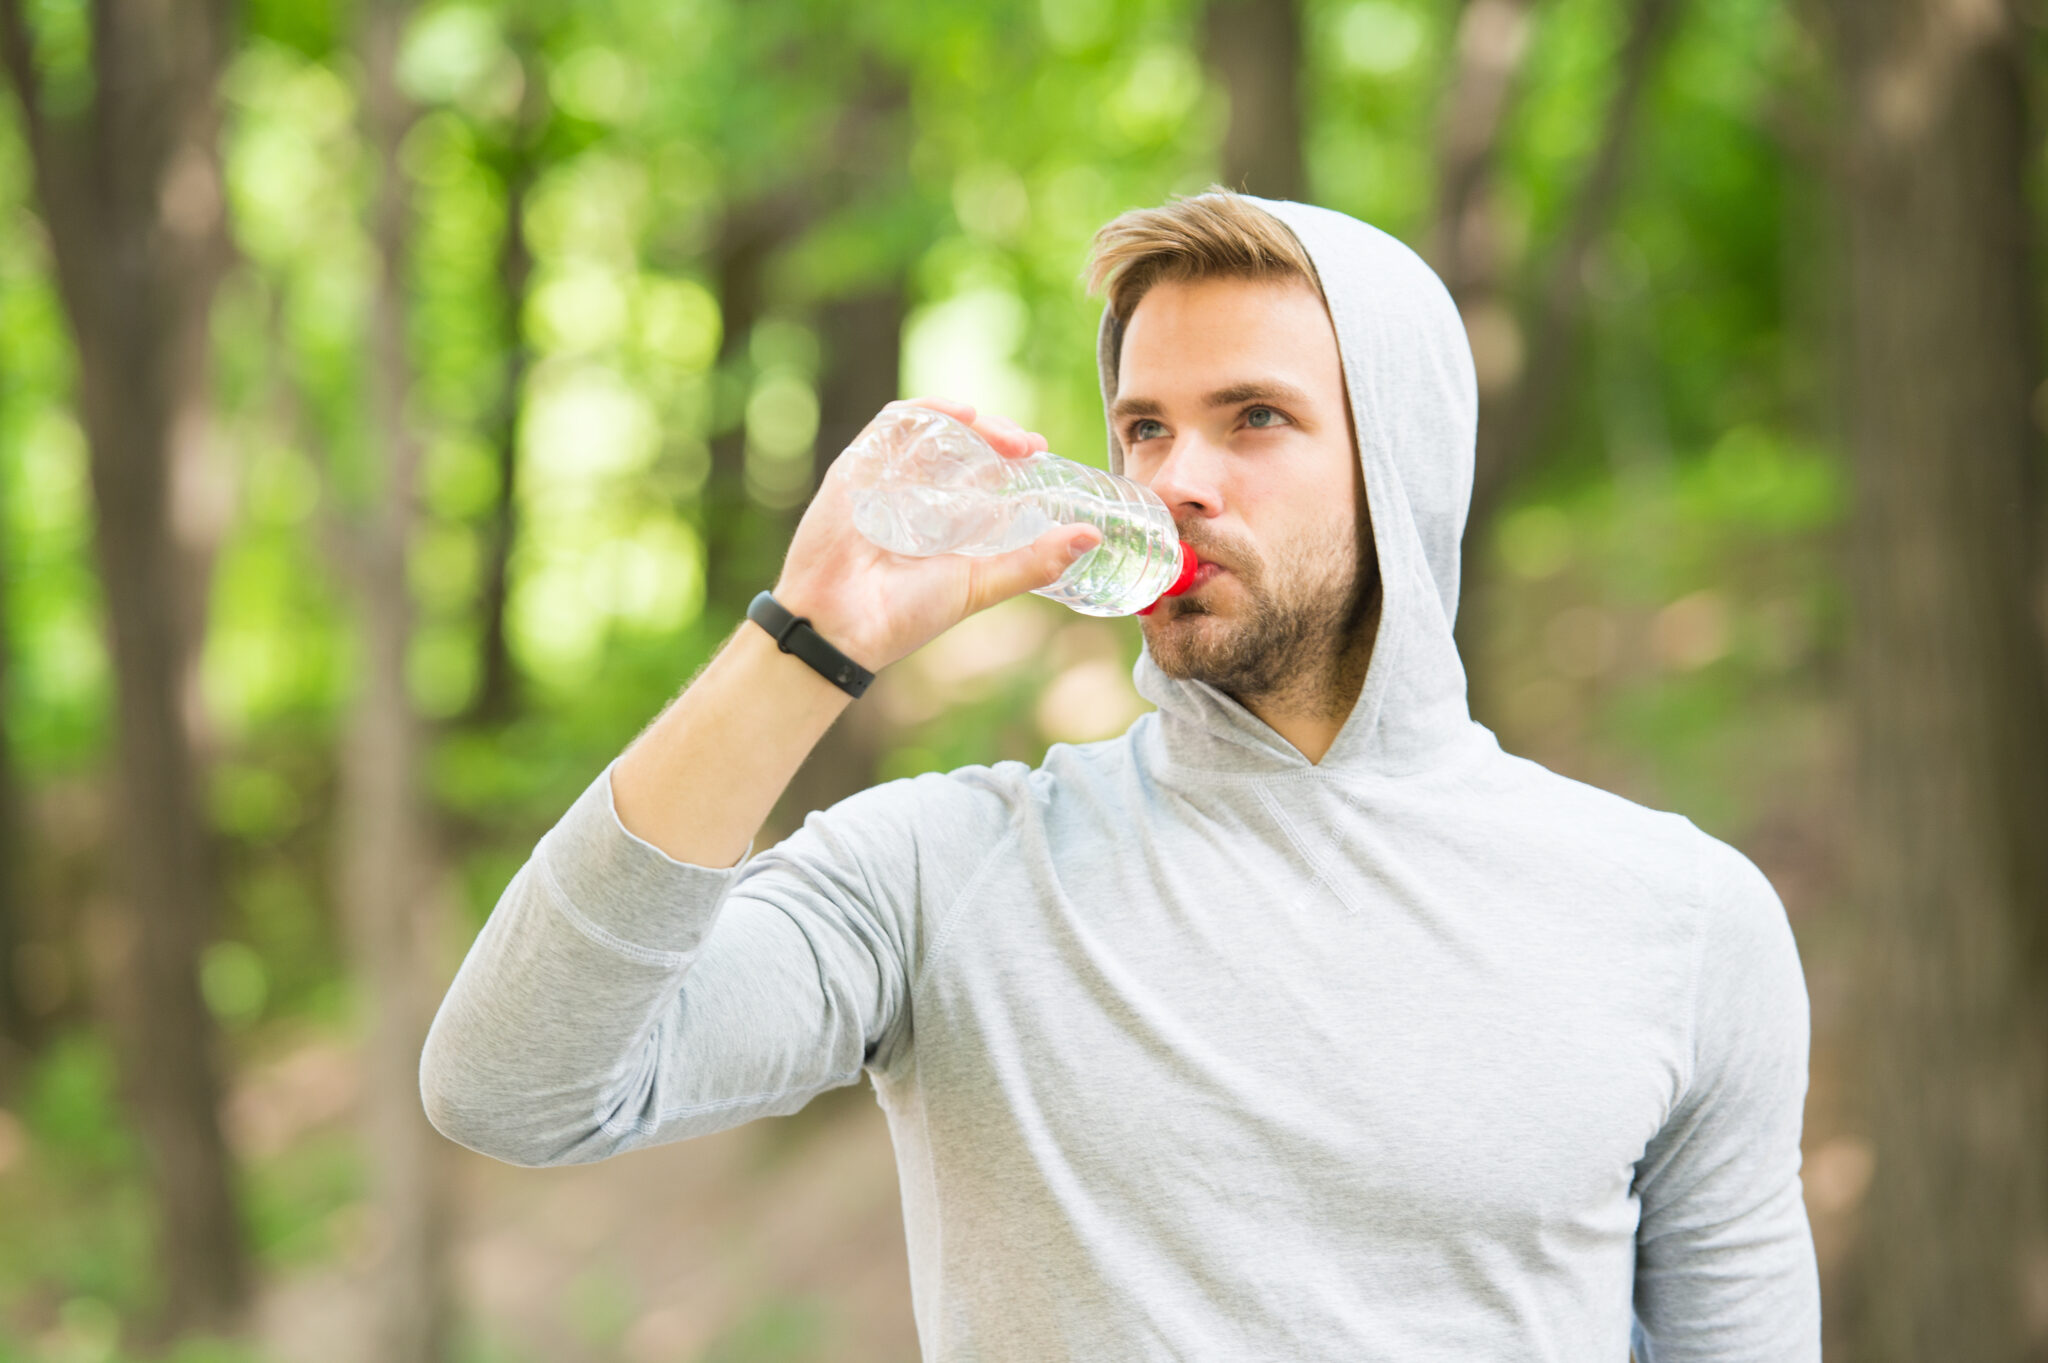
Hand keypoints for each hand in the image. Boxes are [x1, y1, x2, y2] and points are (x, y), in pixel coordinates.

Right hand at [771, 397, 1101, 670]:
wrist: (842, 627)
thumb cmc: (907, 613)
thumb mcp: (981, 584)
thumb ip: (1033, 562)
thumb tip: (1091, 537)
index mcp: (947, 519)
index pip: (985, 471)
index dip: (1014, 455)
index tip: (1041, 452)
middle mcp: (918, 493)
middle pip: (963, 443)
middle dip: (999, 435)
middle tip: (1027, 445)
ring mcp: (888, 477)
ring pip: (934, 428)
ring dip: (973, 422)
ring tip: (1003, 436)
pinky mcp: (858, 467)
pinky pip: (892, 424)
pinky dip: (929, 411)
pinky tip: (961, 415)